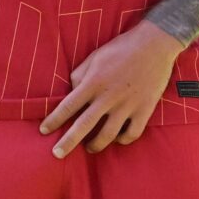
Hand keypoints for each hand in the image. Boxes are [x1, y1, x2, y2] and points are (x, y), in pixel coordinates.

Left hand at [39, 20, 185, 157]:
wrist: (155, 44)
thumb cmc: (122, 48)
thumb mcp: (95, 57)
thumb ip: (80, 75)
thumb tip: (71, 92)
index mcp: (94, 82)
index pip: (68, 106)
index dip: (54, 120)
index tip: (44, 131)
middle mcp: (108, 97)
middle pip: (83, 126)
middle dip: (68, 142)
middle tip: (57, 154)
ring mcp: (127, 106)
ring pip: (107, 135)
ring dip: (95, 145)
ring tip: (89, 147)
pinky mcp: (144, 110)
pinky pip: (131, 134)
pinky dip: (122, 140)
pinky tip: (117, 138)